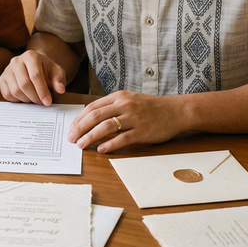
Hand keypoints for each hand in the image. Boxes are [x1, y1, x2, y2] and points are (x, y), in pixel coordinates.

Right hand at [0, 51, 65, 105]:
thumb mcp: (57, 72)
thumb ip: (59, 80)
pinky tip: (25, 97)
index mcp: (31, 56)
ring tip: (34, 98)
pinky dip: (17, 100)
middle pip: (24, 84)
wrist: (35, 66)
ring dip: (27, 100)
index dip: (42, 91)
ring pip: (15, 91)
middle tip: (42, 102)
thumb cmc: (46, 69)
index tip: (48, 102)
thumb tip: (60, 89)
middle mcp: (16, 61)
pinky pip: (7, 94)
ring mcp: (7, 69)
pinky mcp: (2, 78)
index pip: (35, 75)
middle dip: (35, 97)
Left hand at [68, 91, 185, 152]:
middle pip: (95, 116)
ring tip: (81, 145)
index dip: (79, 119)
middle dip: (80, 129)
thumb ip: (112, 107)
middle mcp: (124, 105)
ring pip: (106, 127)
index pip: (92, 107)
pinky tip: (101, 150)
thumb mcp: (129, 100)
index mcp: (118, 96)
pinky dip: (110, 144)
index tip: (71, 129)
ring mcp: (133, 118)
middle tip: (71, 139)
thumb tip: (91, 119)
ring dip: (90, 137)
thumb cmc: (151, 107)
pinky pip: (122, 138)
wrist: (176, 111)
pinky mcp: (143, 131)